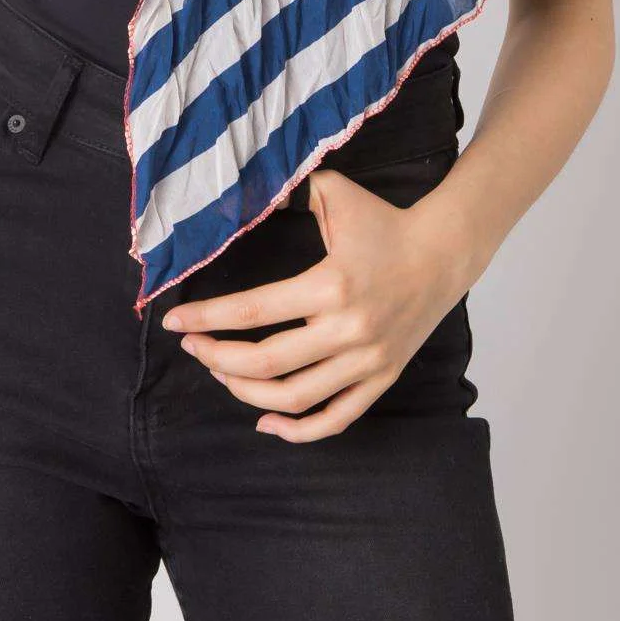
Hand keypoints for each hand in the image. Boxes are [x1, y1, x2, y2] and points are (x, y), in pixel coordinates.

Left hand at [162, 164, 468, 440]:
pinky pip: (336, 419)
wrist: (445, 251)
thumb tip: (239, 190)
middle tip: (193, 346)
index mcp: (331, 284)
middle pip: (266, 363)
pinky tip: (265, 420)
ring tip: (220, 372)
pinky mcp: (381, 378)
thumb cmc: (383, 221)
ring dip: (246, 392)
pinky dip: (298, 430)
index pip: (253, 311)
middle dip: (217, 358)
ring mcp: (367, 360)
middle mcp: (348, 329)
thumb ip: (287, 190)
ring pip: (294, 397)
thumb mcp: (335, 193)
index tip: (174, 322)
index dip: (207, 319)